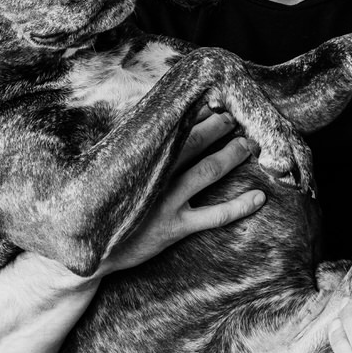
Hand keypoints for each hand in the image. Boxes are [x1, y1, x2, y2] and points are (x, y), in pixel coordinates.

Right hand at [100, 110, 265, 274]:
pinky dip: (240, 206)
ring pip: (207, 172)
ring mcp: (166, 203)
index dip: (194, 115)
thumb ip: (133, 153)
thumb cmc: (106, 207)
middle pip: (193, 143)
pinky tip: (260, 197)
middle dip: (218, 127)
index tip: (211, 102)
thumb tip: (154, 129)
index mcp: (139, 161)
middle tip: (235, 117)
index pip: (170, 129)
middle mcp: (154, 178)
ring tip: (249, 144)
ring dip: (231, 155)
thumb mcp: (112, 174)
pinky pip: (214, 216)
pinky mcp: (175, 228)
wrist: (91, 250)